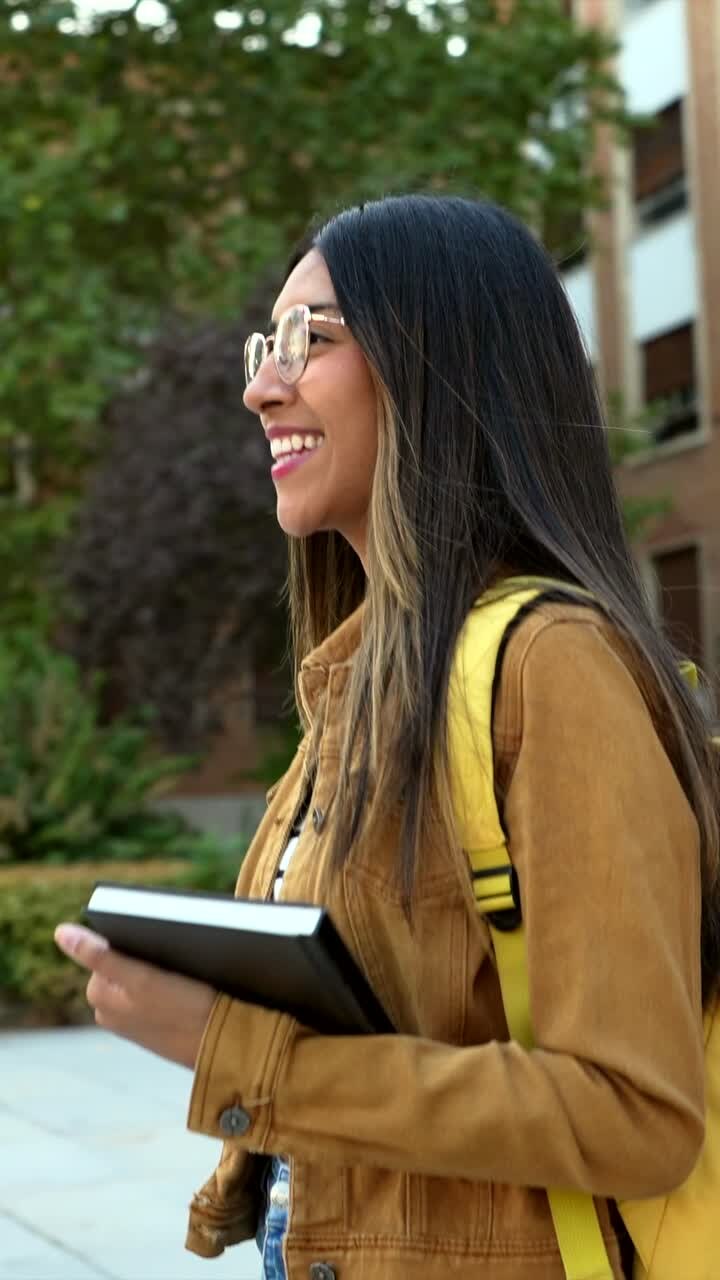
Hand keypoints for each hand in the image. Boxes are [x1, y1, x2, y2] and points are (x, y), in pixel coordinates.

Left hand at [54, 923, 217, 1069]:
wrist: (228, 1045)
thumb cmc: (185, 1011)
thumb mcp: (140, 978)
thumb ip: (99, 956)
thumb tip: (60, 933)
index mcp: (99, 995)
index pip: (108, 946)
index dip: (135, 936)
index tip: (160, 938)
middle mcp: (109, 1009)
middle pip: (123, 959)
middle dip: (144, 952)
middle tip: (174, 957)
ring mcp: (131, 1019)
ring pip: (140, 974)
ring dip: (158, 966)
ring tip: (184, 970)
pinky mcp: (152, 1025)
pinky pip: (154, 991)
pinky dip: (168, 983)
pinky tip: (187, 985)